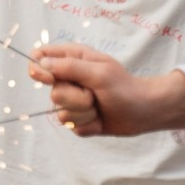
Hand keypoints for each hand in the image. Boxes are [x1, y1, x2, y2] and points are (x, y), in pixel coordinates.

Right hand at [30, 45, 184, 139]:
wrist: (144, 112)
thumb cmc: (125, 87)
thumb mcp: (98, 73)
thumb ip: (69, 67)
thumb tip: (41, 63)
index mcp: (72, 59)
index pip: (39, 58)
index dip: (39, 69)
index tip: (51, 79)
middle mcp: (69, 79)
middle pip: (52, 92)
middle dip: (75, 98)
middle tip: (94, 94)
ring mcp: (72, 101)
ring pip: (61, 113)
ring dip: (84, 113)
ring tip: (99, 107)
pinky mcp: (78, 119)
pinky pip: (72, 126)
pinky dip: (89, 124)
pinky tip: (100, 119)